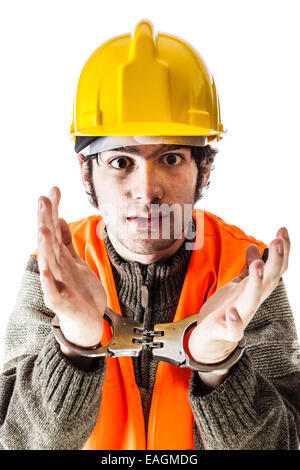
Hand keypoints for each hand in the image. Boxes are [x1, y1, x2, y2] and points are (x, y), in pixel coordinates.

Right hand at [38, 186, 106, 347]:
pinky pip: (52, 292)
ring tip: (43, 229)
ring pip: (49, 262)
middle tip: (43, 199)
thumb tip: (61, 219)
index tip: (54, 190)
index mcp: (61, 257)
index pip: (56, 229)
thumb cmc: (81, 290)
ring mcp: (57, 284)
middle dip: (46, 221)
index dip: (54, 210)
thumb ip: (67, 242)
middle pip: (50, 242)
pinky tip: (45, 270)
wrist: (88, 320)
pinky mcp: (61, 302)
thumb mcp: (75, 261)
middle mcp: (56, 268)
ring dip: (45, 246)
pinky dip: (47, 282)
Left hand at [188, 227, 289, 365]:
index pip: (275, 268)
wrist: (212, 340)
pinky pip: (233, 328)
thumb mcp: (238, 284)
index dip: (281, 251)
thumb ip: (247, 267)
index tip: (283, 230)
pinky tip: (232, 312)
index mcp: (256, 288)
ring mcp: (241, 315)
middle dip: (276, 260)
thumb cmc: (226, 308)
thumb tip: (254, 247)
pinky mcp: (226, 330)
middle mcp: (252, 300)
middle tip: (278, 239)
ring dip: (256, 282)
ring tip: (257, 265)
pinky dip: (234, 322)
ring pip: (253, 299)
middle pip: (269, 280)